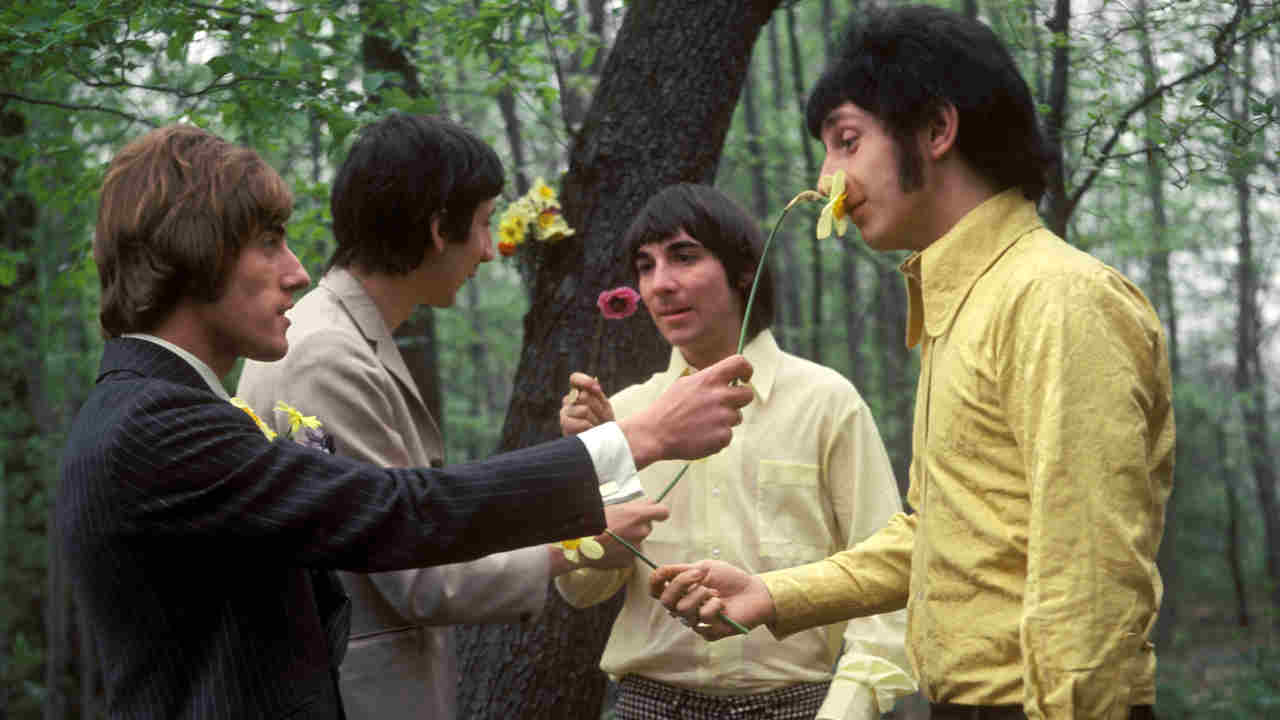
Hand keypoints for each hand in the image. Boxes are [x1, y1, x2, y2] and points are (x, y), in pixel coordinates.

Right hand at [559, 372, 613, 435]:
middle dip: (598, 407)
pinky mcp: (565, 427)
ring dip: (596, 419)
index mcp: (577, 392)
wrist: (603, 442)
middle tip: (603, 418)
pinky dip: (591, 428)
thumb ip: (597, 393)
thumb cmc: (604, 422)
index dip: (584, 381)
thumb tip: (594, 380)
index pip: (575, 378)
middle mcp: (568, 401)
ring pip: (584, 410)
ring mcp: (564, 414)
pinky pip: (582, 423)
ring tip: (597, 426)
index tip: (598, 389)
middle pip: (584, 396)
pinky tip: (591, 432)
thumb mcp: (604, 405)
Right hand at [589, 499, 668, 568]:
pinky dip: (622, 552)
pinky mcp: (629, 561)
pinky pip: (630, 554)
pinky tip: (609, 549)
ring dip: (629, 540)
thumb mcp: (615, 507)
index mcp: (639, 516)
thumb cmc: (594, 521)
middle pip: (646, 527)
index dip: (657, 512)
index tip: (653, 513)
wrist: (579, 543)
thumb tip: (650, 503)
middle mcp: (641, 532)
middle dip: (636, 526)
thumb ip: (636, 506)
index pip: (663, 512)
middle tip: (619, 526)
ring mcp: (636, 547)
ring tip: (610, 538)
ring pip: (637, 541)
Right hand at [618, 355, 753, 468]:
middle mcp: (719, 396)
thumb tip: (726, 377)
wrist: (655, 433)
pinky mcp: (722, 436)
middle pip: (747, 394)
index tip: (744, 379)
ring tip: (703, 423)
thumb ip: (708, 379)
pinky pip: (728, 435)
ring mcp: (722, 417)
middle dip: (738, 400)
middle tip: (723, 406)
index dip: (747, 370)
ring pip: (737, 417)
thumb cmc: (668, 408)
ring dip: (724, 420)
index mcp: (710, 378)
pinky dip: (717, 436)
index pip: (740, 363)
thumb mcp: (685, 383)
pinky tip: (701, 435)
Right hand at [648, 560, 775, 640]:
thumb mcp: (704, 567)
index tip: (663, 573)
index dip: (655, 582)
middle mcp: (684, 607)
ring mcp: (695, 621)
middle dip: (681, 584)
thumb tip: (659, 570)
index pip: (656, 591)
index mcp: (681, 591)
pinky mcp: (709, 632)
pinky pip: (703, 618)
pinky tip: (723, 605)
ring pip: (682, 609)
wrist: (754, 592)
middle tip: (699, 576)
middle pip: (665, 601)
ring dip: (701, 595)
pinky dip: (715, 606)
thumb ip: (680, 570)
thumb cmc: (730, 579)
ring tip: (716, 593)